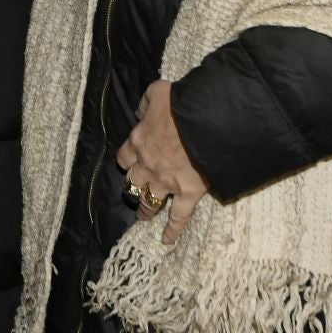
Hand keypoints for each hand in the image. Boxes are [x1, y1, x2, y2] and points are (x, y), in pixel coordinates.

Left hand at [115, 80, 209, 244]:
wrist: (206, 122)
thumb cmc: (181, 103)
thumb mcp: (157, 92)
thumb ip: (145, 103)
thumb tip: (140, 111)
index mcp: (139, 140)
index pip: (125, 156)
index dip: (127, 159)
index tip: (130, 161)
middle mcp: (148, 164)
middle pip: (134, 180)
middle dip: (133, 185)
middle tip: (134, 191)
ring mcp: (166, 181)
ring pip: (149, 201)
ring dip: (145, 209)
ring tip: (143, 216)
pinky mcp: (187, 193)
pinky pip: (178, 217)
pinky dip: (172, 230)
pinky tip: (167, 240)